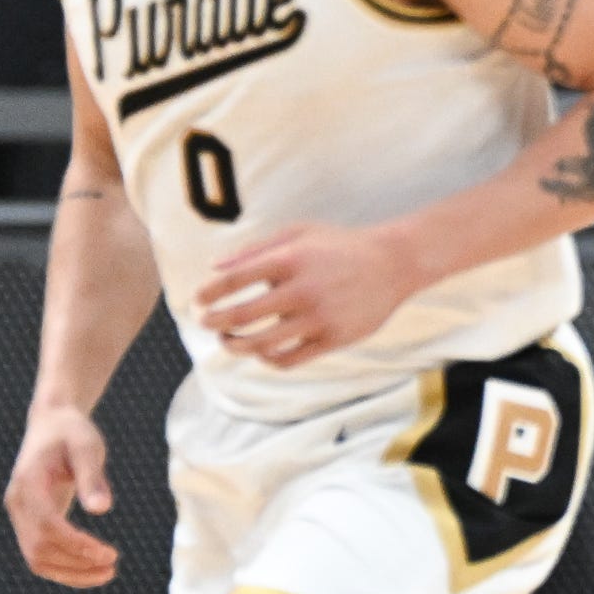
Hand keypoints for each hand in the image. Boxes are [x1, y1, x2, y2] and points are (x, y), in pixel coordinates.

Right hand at [7, 402, 118, 586]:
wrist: (52, 423)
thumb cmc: (72, 432)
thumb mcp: (87, 446)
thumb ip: (92, 477)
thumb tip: (102, 510)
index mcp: (28, 484)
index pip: (47, 526)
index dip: (75, 544)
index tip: (107, 553)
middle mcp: (17, 504)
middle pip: (38, 550)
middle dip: (75, 564)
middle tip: (112, 567)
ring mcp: (20, 515)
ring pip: (37, 559)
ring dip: (70, 572)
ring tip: (107, 573)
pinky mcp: (29, 522)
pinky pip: (41, 553)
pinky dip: (65, 566)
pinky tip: (91, 568)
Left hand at [197, 222, 420, 369]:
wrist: (395, 262)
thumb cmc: (340, 246)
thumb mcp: (300, 234)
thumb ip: (255, 249)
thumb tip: (213, 268)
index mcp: (291, 259)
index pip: (234, 280)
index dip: (208, 293)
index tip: (198, 299)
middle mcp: (303, 289)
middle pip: (240, 316)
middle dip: (213, 322)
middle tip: (205, 321)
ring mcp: (319, 317)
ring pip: (260, 345)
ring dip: (234, 345)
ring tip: (228, 339)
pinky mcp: (333, 339)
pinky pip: (288, 360)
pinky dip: (267, 359)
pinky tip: (262, 350)